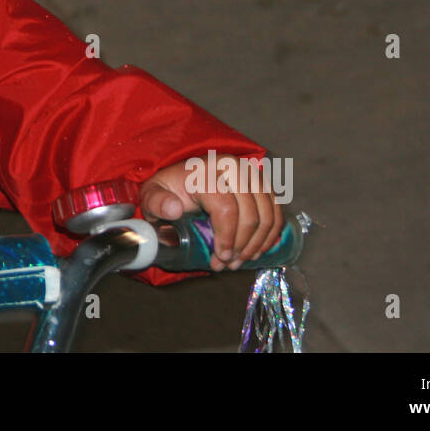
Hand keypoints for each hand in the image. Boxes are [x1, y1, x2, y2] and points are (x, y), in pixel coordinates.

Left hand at [138, 154, 283, 271]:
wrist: (183, 178)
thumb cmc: (169, 190)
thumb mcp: (153, 195)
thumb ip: (157, 202)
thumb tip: (174, 208)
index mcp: (206, 170)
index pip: (226, 208)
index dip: (227, 238)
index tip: (220, 258)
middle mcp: (233, 166)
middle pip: (250, 214)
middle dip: (242, 246)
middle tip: (228, 264)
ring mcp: (251, 173)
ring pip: (267, 215)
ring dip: (257, 244)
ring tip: (240, 259)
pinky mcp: (262, 183)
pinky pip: (276, 212)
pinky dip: (270, 234)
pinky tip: (256, 249)